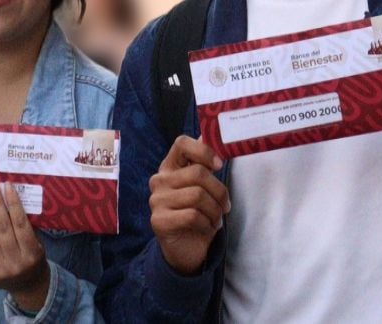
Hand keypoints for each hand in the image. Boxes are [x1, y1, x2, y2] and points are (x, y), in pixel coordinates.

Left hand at [0, 181, 49, 313]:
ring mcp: (0, 269)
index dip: (13, 203)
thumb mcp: (37, 244)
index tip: (8, 186)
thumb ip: (26, 227)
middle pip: (2, 227)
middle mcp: (15, 263)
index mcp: (32, 254)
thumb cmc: (34, 259)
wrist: (28, 287)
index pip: (21, 224)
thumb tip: (12, 199)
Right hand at [149, 136, 228, 275]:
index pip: (181, 143)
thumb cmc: (196, 213)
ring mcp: (156, 200)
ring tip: (215, 219)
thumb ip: (202, 163)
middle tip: (225, 205)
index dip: (203, 151)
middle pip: (198, 173)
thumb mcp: (202, 187)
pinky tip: (206, 228)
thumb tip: (207, 133)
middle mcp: (159, 180)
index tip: (218, 165)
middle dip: (219, 191)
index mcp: (170, 167)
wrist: (185, 249)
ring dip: (214, 211)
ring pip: (197, 196)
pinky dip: (206, 224)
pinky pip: (192, 216)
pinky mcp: (158, 220)